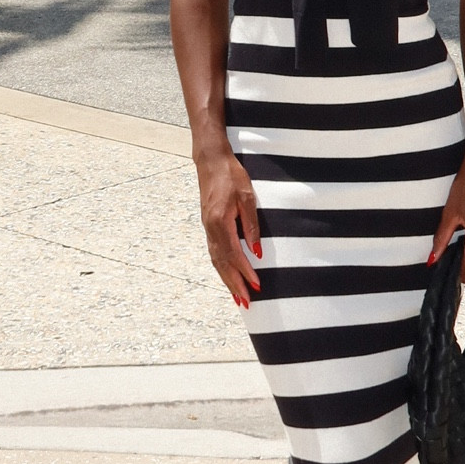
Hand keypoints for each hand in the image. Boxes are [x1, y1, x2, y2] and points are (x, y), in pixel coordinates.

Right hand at [196, 149, 261, 306]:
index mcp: (220, 222)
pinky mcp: (208, 226)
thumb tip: (257, 252)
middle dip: (234, 284)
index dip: (245, 272)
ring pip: (216, 261)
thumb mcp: (247, 197)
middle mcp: (210, 229)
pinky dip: (222, 268)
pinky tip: (228, 276)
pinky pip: (214, 253)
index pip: (234, 254)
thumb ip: (251, 226)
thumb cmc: (231, 175)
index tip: (257, 286)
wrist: (211, 161)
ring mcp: (207, 228)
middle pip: (222, 264)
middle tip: (245, 303)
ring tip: (237, 297)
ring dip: (227, 280)